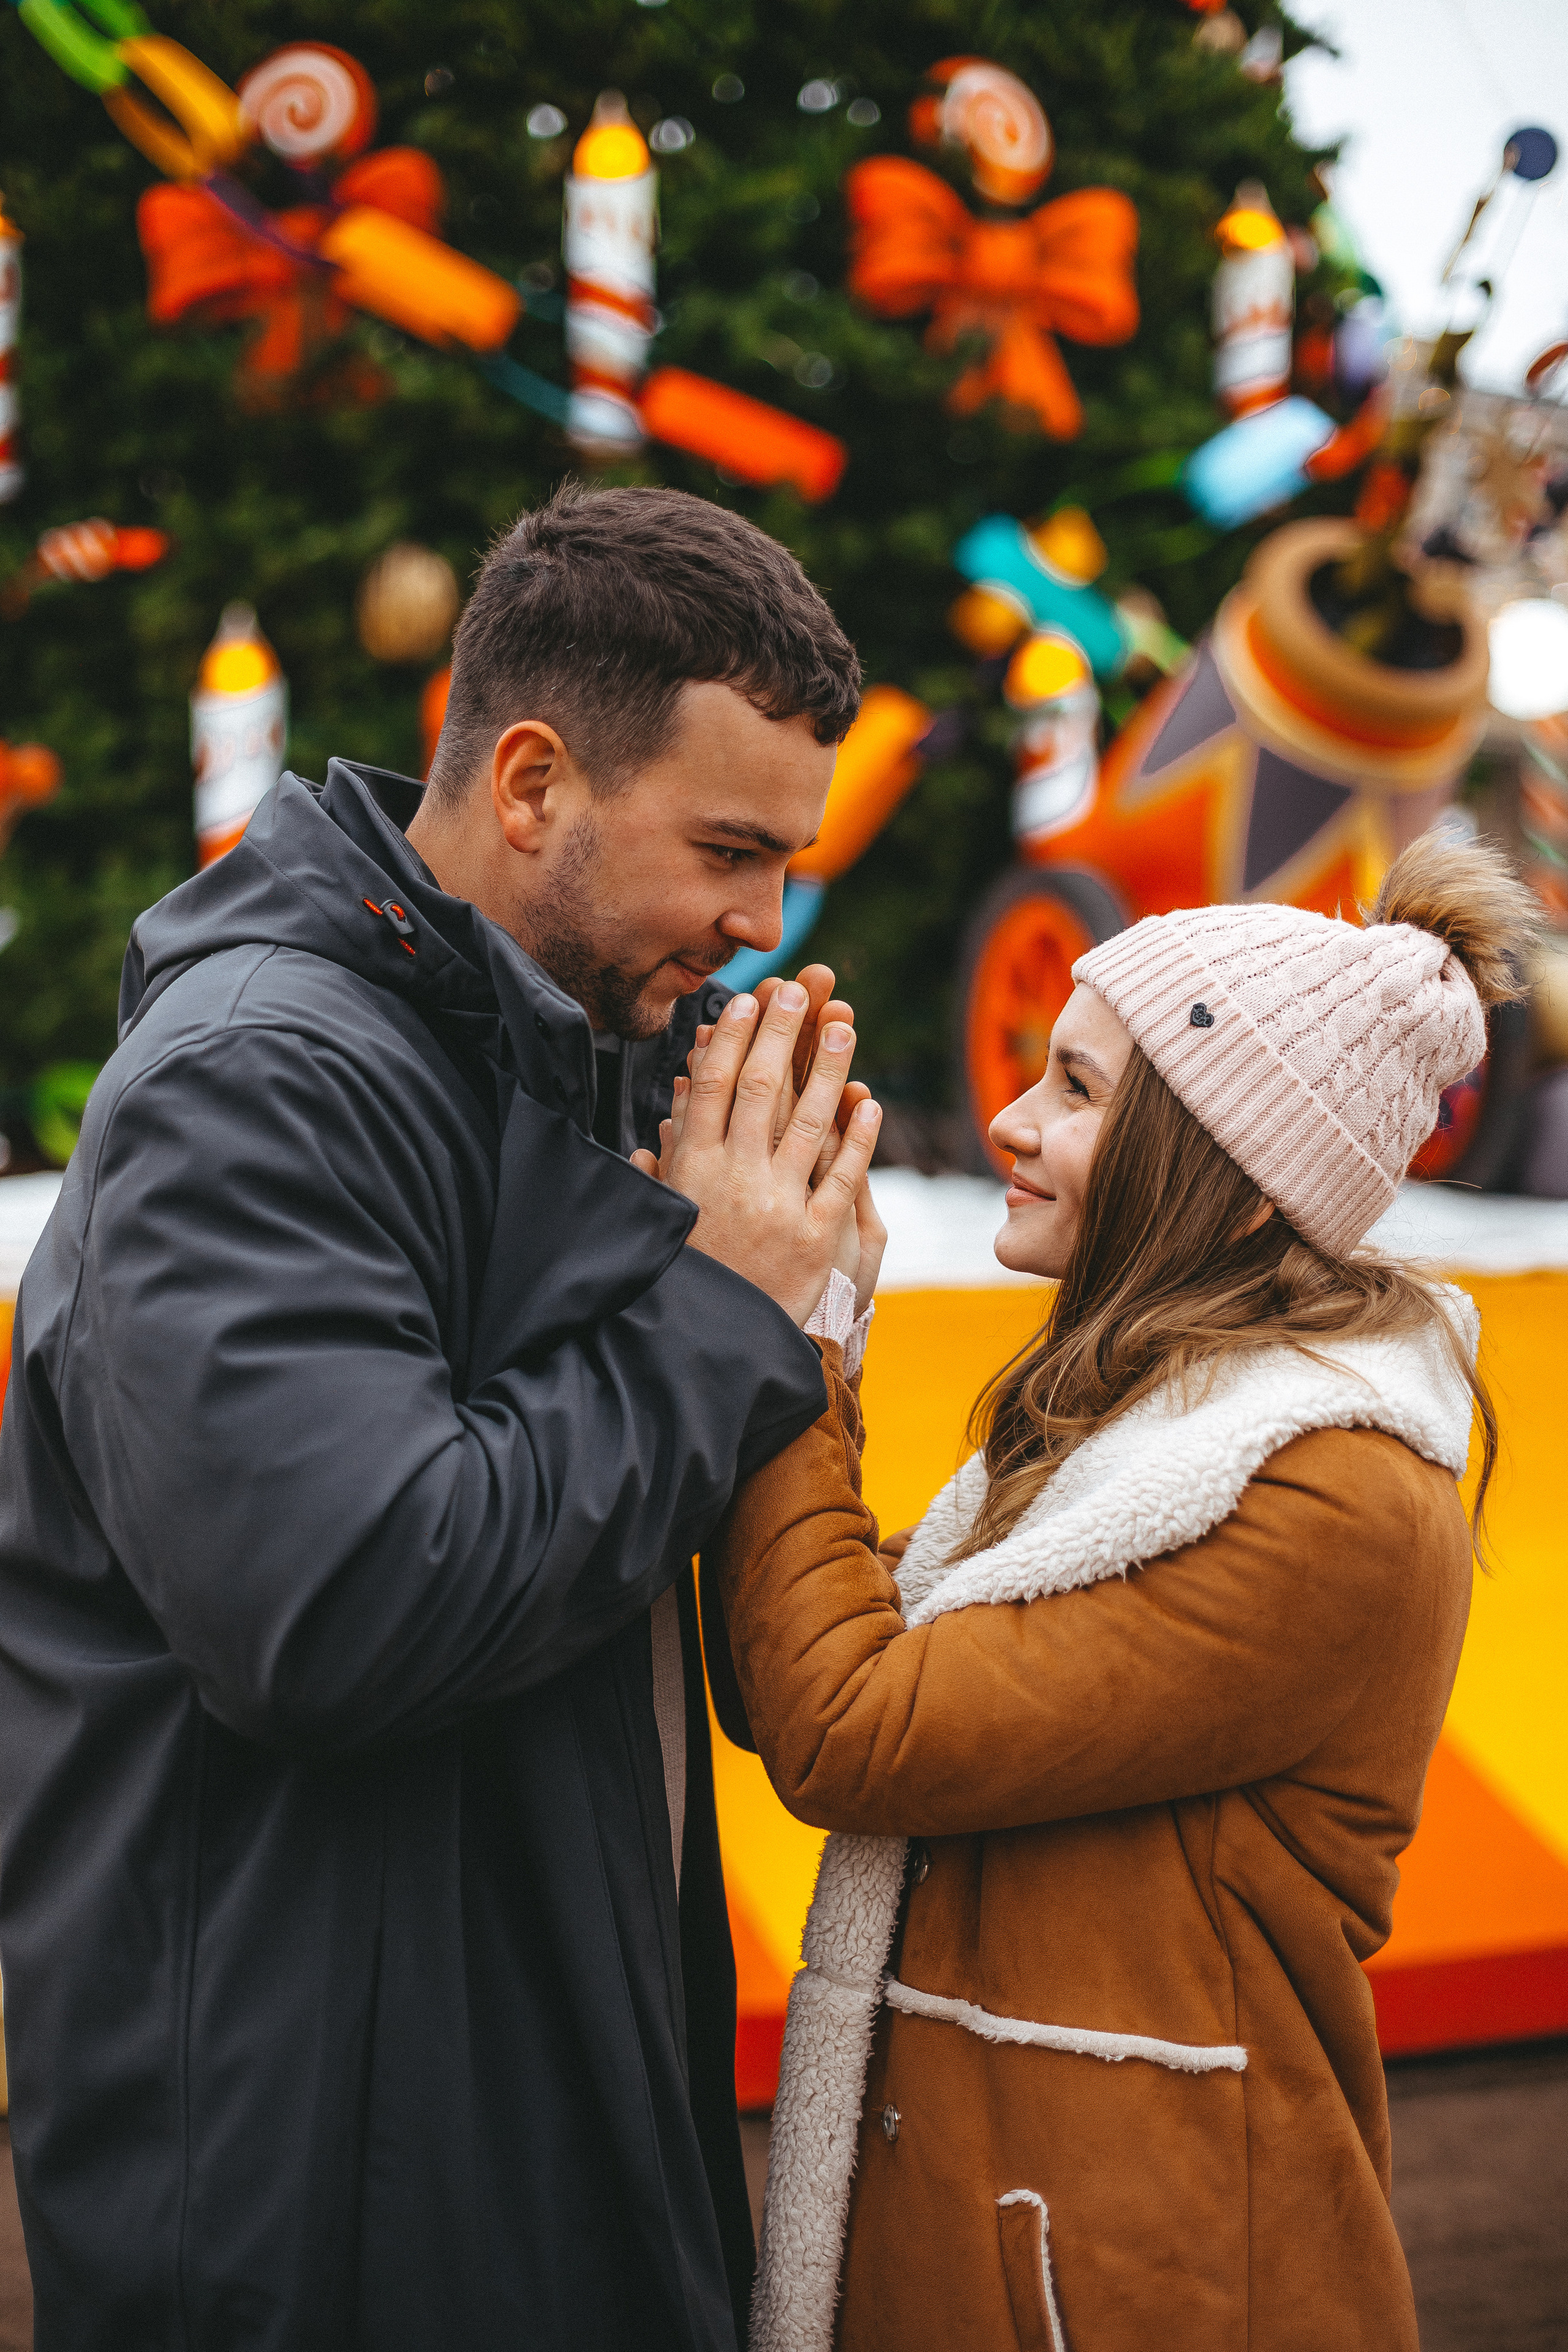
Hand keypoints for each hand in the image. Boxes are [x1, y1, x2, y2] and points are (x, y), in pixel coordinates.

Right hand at [630, 982, 881, 1325]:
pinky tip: (870, 1100)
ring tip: (843, 1023)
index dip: (731, 1038)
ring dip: (828, 1068)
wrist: (708, 1350)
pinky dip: (858, 1137)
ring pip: (808, 1122)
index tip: (747, 1000)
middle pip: (761, 1089)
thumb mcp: (659, 1221)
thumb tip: (655, 1127)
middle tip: (800, 988)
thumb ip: (662, 1171)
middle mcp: (735, 1179)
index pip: (712, 1086)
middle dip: (781, 1033)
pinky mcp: (815, 1239)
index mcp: (692, 1170)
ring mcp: (778, 1206)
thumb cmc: (684, 1282)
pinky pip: (843, 1177)